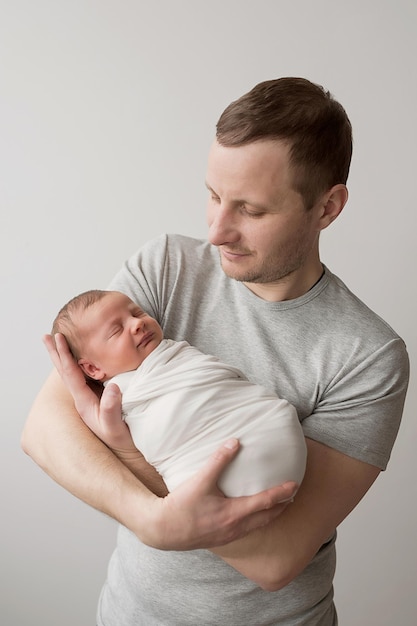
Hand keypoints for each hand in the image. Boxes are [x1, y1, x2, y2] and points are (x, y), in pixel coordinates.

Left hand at [43, 333, 135, 452]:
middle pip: (65, 371)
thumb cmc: (121, 439)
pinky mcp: (99, 397)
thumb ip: (112, 408)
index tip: (58, 338)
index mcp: (84, 402)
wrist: (126, 450)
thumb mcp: (115, 427)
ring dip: (65, 357)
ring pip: (73, 372)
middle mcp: (83, 398)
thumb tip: (112, 387)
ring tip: (59, 343)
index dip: (64, 355)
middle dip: (56, 353)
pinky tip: (82, 357)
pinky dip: (80, 363)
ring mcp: (90, 397)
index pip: (70, 374)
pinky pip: (85, 376)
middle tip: (47, 336)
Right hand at [143, 438, 297, 549]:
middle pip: (268, 517)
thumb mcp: (200, 480)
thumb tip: (234, 442)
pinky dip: (257, 521)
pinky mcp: (222, 539)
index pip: (266, 502)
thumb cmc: (182, 505)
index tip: (295, 485)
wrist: (163, 530)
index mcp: (234, 513)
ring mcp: (229, 535)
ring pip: (258, 526)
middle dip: (282, 506)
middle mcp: (236, 527)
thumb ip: (219, 460)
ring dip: (271, 515)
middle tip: (293, 495)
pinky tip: (253, 516)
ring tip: (278, 505)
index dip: (282, 493)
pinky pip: (247, 530)